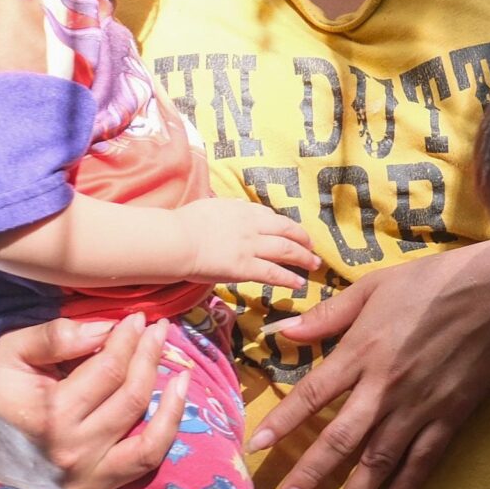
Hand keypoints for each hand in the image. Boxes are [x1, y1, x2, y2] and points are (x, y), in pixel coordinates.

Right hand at [0, 313, 196, 488]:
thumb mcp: (13, 351)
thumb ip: (59, 335)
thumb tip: (110, 329)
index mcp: (50, 416)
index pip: (111, 369)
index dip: (130, 339)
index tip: (140, 319)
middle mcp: (70, 456)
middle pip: (133, 400)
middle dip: (151, 359)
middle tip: (160, 332)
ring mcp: (79, 487)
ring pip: (148, 450)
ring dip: (174, 414)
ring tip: (184, 379)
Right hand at [180, 198, 319, 288]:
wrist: (174, 240)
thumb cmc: (182, 224)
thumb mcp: (209, 206)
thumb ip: (226, 208)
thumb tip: (235, 205)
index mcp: (241, 210)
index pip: (270, 216)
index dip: (285, 225)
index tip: (292, 231)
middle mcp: (252, 226)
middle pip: (287, 230)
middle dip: (303, 239)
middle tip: (313, 248)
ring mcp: (251, 247)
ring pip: (287, 251)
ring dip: (304, 258)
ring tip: (314, 265)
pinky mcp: (246, 268)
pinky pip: (274, 273)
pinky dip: (289, 278)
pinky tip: (299, 283)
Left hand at [246, 240, 489, 488]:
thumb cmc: (433, 281)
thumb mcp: (374, 286)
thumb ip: (329, 314)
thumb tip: (285, 332)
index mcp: (361, 352)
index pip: (311, 395)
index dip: (282, 423)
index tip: (256, 448)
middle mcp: (384, 387)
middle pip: (340, 439)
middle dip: (311, 475)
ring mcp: (419, 406)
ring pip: (379, 460)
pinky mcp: (451, 416)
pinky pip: (424, 459)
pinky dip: (406, 488)